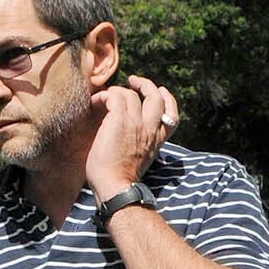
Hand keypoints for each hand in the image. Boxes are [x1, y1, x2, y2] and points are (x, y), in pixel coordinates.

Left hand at [86, 75, 178, 199]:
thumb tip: (129, 141)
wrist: (116, 187)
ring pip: (133, 94)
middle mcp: (150, 129)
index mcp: (157, 141)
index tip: (161, 92)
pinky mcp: (119, 119)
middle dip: (147, 85)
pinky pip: (115, 96)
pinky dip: (105, 95)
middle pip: (157, 97)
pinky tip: (96, 102)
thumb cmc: (121, 181)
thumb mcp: (140, 162)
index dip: (168, 100)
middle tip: (134, 81)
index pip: (172, 116)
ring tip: (105, 96)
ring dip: (118, 90)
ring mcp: (136, 123)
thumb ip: (141, 147)